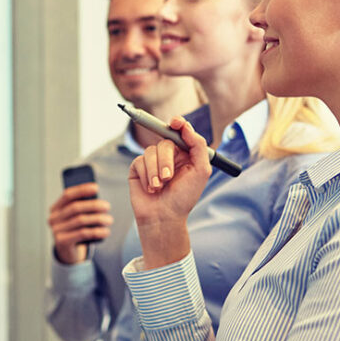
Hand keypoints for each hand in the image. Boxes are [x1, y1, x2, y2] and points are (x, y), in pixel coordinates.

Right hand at [47, 183, 112, 263]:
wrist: (68, 251)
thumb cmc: (76, 229)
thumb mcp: (76, 217)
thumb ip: (83, 208)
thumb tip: (98, 200)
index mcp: (56, 208)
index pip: (68, 194)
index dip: (82, 189)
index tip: (96, 187)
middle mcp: (53, 218)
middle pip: (75, 207)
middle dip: (93, 205)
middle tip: (107, 206)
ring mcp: (56, 230)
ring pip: (80, 220)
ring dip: (98, 219)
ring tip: (109, 220)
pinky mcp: (62, 242)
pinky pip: (82, 234)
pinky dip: (96, 232)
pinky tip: (106, 231)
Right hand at [128, 117, 210, 267]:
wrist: (164, 217)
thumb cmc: (184, 197)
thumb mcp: (201, 171)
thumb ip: (198, 145)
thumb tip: (185, 126)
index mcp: (185, 153)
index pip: (180, 132)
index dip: (178, 123)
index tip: (175, 122)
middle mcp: (169, 155)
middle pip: (165, 141)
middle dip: (166, 160)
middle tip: (168, 178)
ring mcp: (152, 161)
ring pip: (151, 151)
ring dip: (156, 171)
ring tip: (159, 187)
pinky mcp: (138, 168)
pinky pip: (140, 161)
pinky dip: (147, 176)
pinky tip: (151, 189)